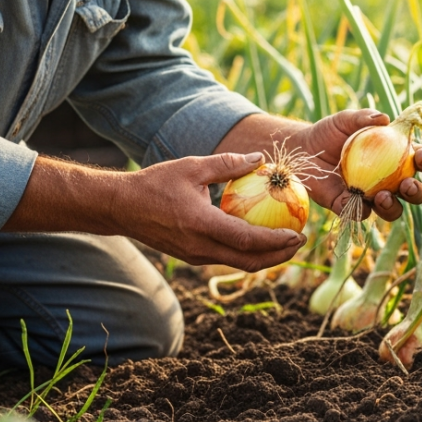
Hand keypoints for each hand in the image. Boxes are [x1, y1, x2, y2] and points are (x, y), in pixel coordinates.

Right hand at [125, 152, 303, 270]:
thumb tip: (260, 158)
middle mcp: (199, 247)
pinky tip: (259, 238)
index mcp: (201, 224)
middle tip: (300, 242)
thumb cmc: (155, 183)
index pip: (246, 239)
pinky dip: (247, 252)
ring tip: (286, 243)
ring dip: (265, 257)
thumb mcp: (192, 166)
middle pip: (248, 261)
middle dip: (279, 256)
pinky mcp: (191, 256)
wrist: (121, 207)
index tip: (298, 234)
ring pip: (238, 263)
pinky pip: (226, 258)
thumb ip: (228, 164)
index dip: (276, 241)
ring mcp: (195, 255)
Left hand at [292, 109, 421, 221]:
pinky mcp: (349, 207)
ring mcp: (371, 197)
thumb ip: (363, 117)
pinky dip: (360, 209)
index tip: (421, 158)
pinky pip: (360, 214)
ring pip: (393, 210)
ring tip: (383, 197)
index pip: (420, 161)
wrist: (302, 150)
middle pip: (414, 192)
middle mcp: (389, 181)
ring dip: (394, 207)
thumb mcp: (345, 120)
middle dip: (417, 192)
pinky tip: (354, 200)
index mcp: (396, 157)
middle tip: (407, 185)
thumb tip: (384, 119)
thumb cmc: (329, 132)